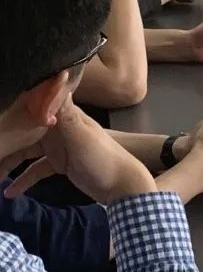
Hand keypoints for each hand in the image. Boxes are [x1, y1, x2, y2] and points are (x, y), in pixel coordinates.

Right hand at [2, 102, 154, 203]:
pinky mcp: (61, 163)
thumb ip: (65, 113)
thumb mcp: (81, 137)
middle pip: (26, 131)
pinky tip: (9, 192)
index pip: (36, 107)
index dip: (15, 111)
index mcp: (66, 116)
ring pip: (27, 151)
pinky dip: (23, 179)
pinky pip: (36, 169)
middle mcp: (61, 127)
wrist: (121, 185)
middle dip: (6, 141)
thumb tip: (57, 78)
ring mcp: (60, 146)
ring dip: (9, 163)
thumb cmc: (102, 158)